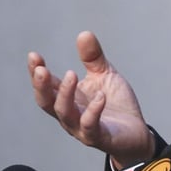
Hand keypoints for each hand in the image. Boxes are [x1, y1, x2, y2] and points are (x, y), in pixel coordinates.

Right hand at [28, 31, 153, 167]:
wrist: (137, 132)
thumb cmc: (116, 105)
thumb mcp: (105, 75)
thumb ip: (93, 58)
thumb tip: (84, 33)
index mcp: (69, 99)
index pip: (47, 86)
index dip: (37, 72)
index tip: (33, 55)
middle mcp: (70, 114)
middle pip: (47, 102)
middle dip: (41, 86)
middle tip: (40, 69)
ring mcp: (82, 128)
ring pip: (65, 114)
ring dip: (65, 95)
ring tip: (72, 74)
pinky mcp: (99, 137)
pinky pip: (90, 126)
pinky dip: (93, 111)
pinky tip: (100, 96)